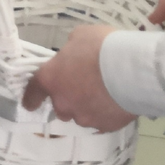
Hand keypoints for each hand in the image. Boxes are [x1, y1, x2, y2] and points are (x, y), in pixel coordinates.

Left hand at [22, 25, 136, 132]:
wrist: (134, 69)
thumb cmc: (102, 47)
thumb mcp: (80, 37)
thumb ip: (70, 50)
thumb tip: (72, 55)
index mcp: (51, 79)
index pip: (33, 92)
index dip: (31, 97)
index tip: (30, 102)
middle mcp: (63, 103)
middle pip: (60, 105)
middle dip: (69, 97)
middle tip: (86, 84)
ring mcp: (84, 117)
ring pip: (80, 114)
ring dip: (87, 106)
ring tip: (105, 92)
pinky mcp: (105, 127)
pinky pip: (101, 121)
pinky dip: (105, 113)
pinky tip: (117, 101)